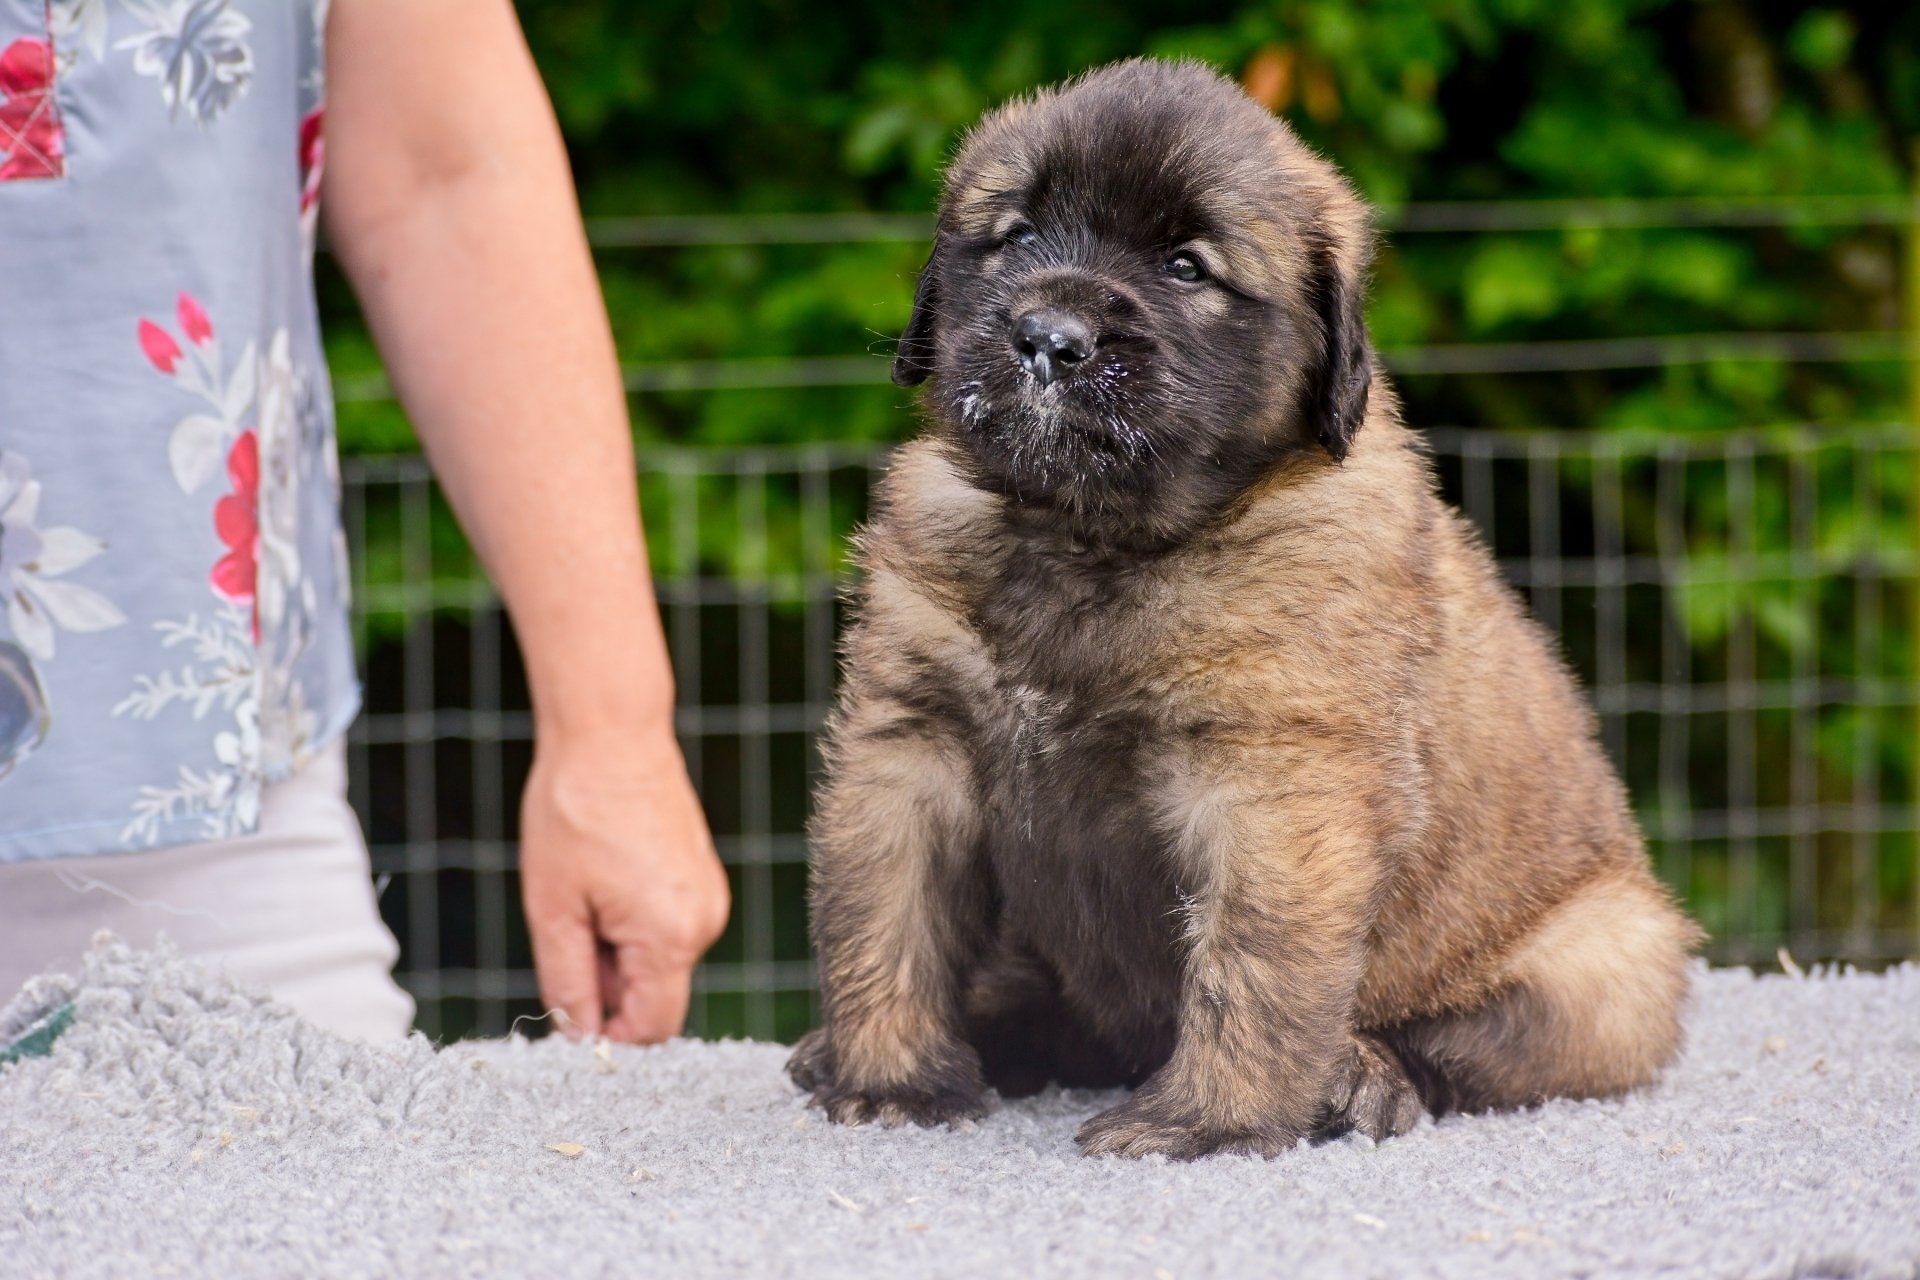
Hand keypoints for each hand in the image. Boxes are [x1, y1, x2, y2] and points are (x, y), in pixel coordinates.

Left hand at [519, 723, 728, 1042]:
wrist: (612, 737)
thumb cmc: (575, 814)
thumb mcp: (554, 908)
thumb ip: (568, 982)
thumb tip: (577, 1032)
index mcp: (671, 936)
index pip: (651, 1028)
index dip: (607, 1031)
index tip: (569, 1003)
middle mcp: (704, 922)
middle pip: (656, 995)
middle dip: (609, 982)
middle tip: (569, 926)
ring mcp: (709, 897)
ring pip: (661, 961)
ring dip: (620, 949)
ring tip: (587, 892)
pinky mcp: (703, 878)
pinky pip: (670, 927)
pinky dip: (635, 922)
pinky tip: (608, 878)